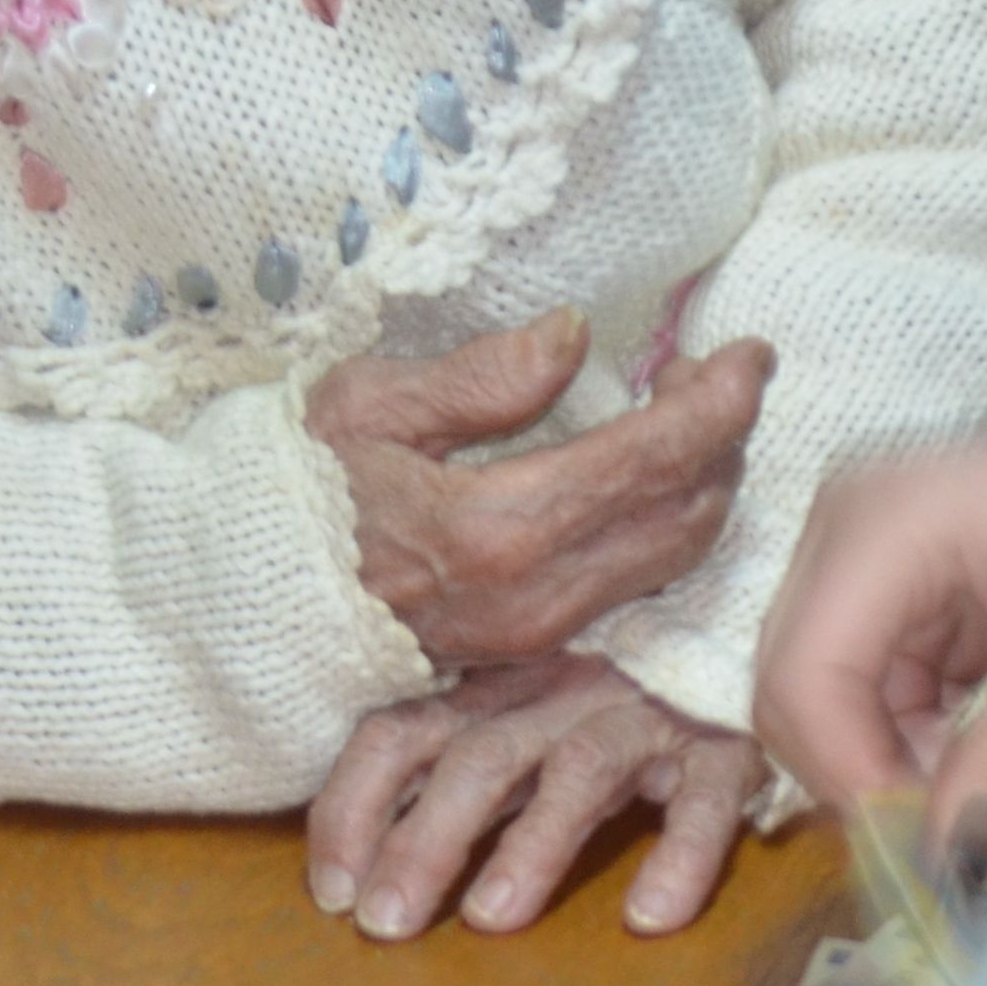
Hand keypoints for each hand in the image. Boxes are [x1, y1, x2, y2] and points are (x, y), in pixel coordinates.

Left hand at [304, 648, 762, 938]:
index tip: (332, 894)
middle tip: (386, 926)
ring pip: (579, 770)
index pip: (400, 733)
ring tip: (491, 919)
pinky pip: (705, 799)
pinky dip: (681, 855)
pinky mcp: (724, 744)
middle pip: (479, 757)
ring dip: (531, 845)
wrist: (749, 622)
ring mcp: (645, 716)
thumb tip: (354, 859)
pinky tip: (651, 915)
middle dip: (424, 839)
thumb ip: (451, 770)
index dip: (354, 807)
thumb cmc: (613, 695)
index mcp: (497, 691)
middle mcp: (561, 695)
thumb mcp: (519, 720)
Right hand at [306, 309, 775, 668]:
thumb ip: (481, 376)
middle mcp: (537, 594)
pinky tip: (647, 476)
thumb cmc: (294, 490)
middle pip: (686, 513)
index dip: (723, 400)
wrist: (234, 603)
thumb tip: (574, 336)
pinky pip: (633, 586)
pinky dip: (666, 526)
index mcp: (499, 526)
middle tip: (715, 373)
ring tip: (682, 413)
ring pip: (670, 559)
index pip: (656, 456)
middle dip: (724, 440)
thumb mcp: (368, 406)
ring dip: (702, 483)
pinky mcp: (529, 649)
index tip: (752, 352)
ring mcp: (537, 633)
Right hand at [755, 237, 986, 867]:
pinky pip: (878, 688)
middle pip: (799, 690)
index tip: (932, 851)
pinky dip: (920, 741)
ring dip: (895, 766)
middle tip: (958, 840)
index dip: (849, 778)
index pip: (802, 676)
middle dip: (865, 777)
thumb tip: (953, 873)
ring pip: (833, 701)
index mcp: (886, 521)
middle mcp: (851, 528)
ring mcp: (875, 555)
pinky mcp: (907, 585)